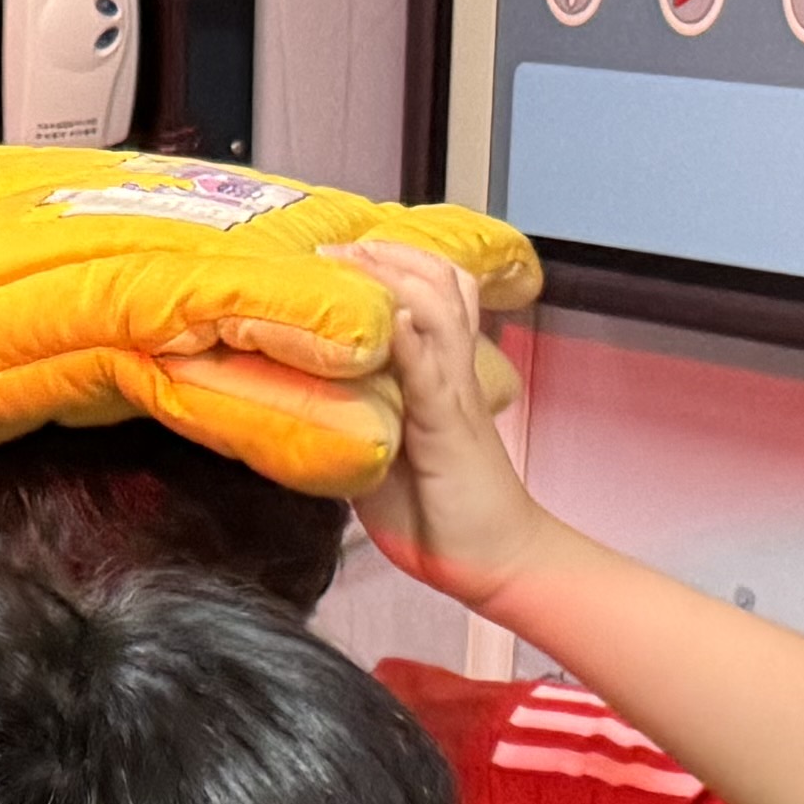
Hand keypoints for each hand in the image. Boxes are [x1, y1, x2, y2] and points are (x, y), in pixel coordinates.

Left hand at [337, 237, 572, 614]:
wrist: (495, 561)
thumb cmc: (440, 514)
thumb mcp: (385, 459)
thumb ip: (360, 423)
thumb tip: (308, 406)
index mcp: (438, 378)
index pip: (430, 300)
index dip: (394, 266)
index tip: (344, 251)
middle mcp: (451, 375)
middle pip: (440, 286)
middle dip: (390, 255)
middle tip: (338, 243)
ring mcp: (452, 397)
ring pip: (439, 311)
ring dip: (396, 276)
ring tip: (355, 256)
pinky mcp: (448, 427)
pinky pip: (433, 370)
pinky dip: (411, 338)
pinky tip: (389, 315)